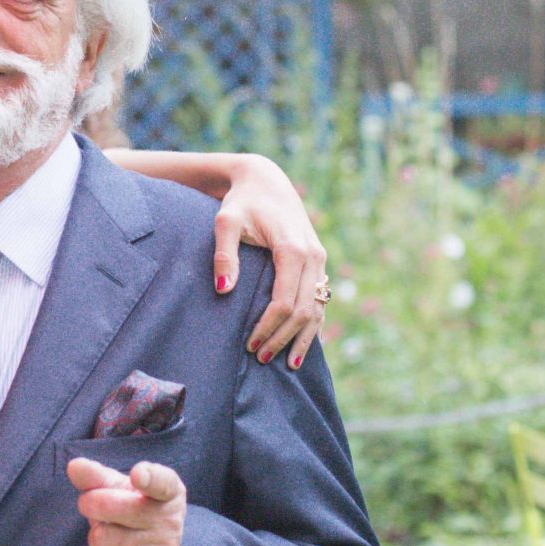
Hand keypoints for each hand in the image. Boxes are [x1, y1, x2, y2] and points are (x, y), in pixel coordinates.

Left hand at [68, 456, 185, 545]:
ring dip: (97, 537)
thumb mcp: (119, 489)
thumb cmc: (133, 510)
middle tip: (94, 507)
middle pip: (107, 506)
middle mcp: (170, 518)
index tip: (137, 475)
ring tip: (113, 535)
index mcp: (168, 490)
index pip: (161, 481)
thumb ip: (96, 476)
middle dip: (90, 505)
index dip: (148, 477)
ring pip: (101, 538)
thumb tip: (74, 466)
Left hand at [211, 154, 327, 368]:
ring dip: (302, 337)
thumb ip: (224, 256)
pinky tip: (302, 343)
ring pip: (317, 308)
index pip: (285, 300)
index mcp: (292, 248)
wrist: (265, 181)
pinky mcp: (318, 263)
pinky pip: (320, 299)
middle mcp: (313, 256)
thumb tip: (223, 292)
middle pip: (303, 309)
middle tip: (260, 357)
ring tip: (287, 364)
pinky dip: (313, 324)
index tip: (249, 345)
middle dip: (283, 337)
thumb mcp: (225, 222)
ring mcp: (320, 260)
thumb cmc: (241, 203)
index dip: (268, 327)